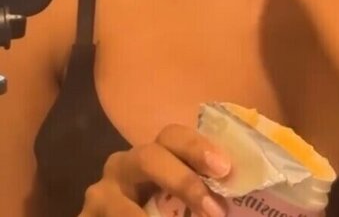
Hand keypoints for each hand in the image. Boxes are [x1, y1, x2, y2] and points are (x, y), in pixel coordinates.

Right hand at [78, 124, 230, 216]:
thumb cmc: (157, 207)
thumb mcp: (178, 198)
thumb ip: (203, 194)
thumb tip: (232, 202)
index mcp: (152, 156)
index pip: (173, 136)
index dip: (198, 147)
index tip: (225, 169)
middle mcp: (123, 167)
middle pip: (149, 156)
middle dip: (183, 181)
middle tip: (213, 210)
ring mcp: (99, 194)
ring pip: (121, 202)